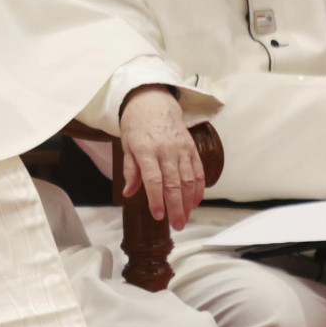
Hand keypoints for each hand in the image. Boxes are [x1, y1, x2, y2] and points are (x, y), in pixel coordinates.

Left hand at [119, 85, 203, 230]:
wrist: (153, 101)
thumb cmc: (136, 125)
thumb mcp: (127, 145)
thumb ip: (130, 170)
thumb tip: (129, 193)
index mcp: (146, 150)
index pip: (153, 180)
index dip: (157, 199)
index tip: (158, 216)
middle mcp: (166, 150)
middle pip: (174, 183)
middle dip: (176, 207)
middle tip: (177, 225)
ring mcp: (181, 148)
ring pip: (189, 179)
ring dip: (189, 201)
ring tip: (185, 218)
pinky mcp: (191, 148)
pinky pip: (198, 171)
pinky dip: (199, 188)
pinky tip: (196, 202)